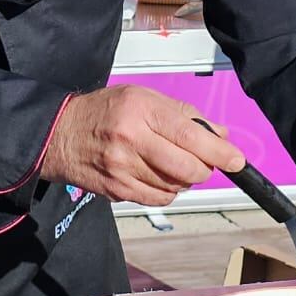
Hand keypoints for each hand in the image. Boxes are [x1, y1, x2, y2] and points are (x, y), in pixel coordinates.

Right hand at [39, 87, 243, 207]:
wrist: (59, 135)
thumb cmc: (102, 112)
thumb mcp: (142, 97)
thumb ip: (183, 114)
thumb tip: (218, 134)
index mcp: (141, 111)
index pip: (191, 136)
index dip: (219, 152)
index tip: (236, 160)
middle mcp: (131, 140)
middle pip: (187, 167)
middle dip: (204, 168)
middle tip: (202, 161)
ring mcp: (123, 168)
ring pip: (176, 186)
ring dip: (184, 179)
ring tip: (172, 163)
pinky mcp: (118, 190)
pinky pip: (159, 198)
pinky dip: (168, 190)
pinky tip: (158, 176)